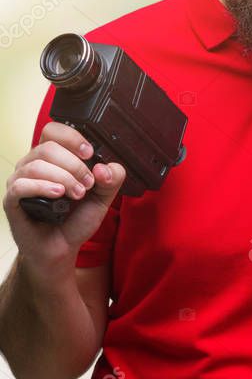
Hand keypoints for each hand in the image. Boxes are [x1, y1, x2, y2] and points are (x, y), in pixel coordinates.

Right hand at [3, 122, 124, 278]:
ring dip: (63, 178)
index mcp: (53, 158)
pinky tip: (58, 194)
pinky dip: (42, 187)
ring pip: (36, 165)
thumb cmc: (76, 218)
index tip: (90, 153)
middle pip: (48, 147)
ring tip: (77, 195)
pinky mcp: (12, 201)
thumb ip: (112, 179)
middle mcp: (33, 165)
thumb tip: (104, 167)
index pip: (54, 131)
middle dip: (74, 165)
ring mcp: (20, 182)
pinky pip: (20, 185)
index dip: (72, 138)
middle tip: (88, 184)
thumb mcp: (104, 197)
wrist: (61, 247)